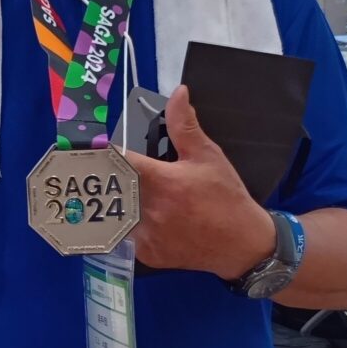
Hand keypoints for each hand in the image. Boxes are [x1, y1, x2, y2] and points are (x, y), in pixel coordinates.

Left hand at [124, 86, 275, 279]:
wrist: (244, 244)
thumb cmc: (226, 196)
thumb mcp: (208, 156)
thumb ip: (185, 125)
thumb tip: (178, 92)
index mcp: (163, 181)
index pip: (120, 162)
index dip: (109, 153)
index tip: (102, 149)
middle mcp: (150, 210)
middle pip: (115, 187)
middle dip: (114, 178)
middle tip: (115, 173)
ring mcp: (147, 235)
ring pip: (118, 213)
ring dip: (120, 203)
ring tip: (128, 196)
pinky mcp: (148, 254)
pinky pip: (128, 236)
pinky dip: (132, 226)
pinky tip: (145, 218)